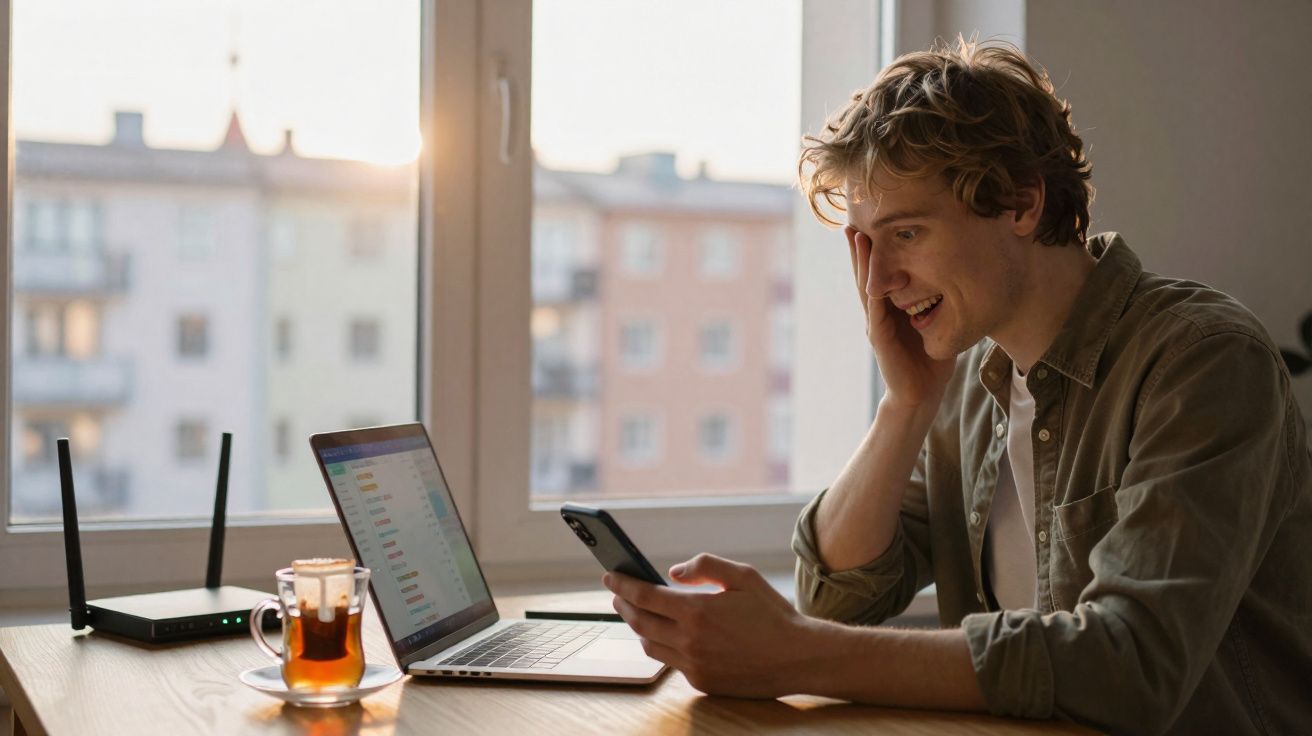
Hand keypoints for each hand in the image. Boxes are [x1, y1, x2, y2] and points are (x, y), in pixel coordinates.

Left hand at [603, 553, 819, 698]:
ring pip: (650, 646)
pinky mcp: (701, 682)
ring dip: (638, 628)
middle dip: (623, 605)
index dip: (623, 584)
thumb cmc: (772, 613)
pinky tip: (663, 635)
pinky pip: (671, 662)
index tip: (609, 575)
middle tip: (617, 594)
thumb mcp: (743, 576)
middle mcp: (690, 641)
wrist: (798, 657)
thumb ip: (705, 566)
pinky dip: (661, 646)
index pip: (644, 596)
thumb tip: (671, 573)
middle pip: (640, 622)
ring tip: (636, 613)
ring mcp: (694, 665)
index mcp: (698, 611)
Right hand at [846, 226, 955, 409]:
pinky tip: (871, 273)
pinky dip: (873, 289)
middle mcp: (879, 314)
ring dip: (861, 263)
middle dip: (860, 250)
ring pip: (866, 287)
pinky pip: (875, 309)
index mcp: (892, 309)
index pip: (880, 274)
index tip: (871, 226)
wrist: (923, 394)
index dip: (874, 252)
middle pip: (867, 275)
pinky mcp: (880, 339)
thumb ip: (939, 304)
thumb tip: (960, 278)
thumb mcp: (938, 323)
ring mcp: (877, 325)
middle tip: (851, 224)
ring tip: (856, 238)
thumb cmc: (931, 359)